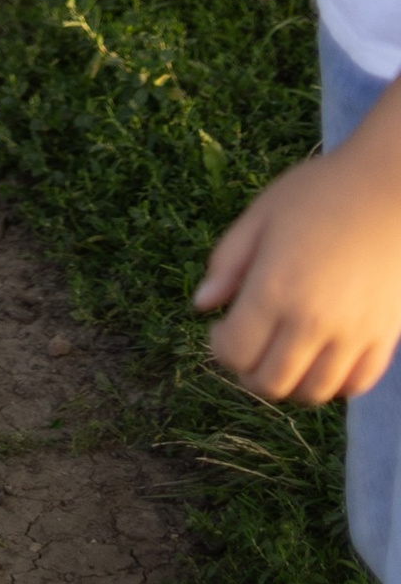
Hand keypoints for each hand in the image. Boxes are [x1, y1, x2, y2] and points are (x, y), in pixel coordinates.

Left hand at [196, 99, 400, 401]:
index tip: (221, 330)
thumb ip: (227, 262)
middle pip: (271, 383)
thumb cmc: (320, 195)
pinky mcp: (384, 340)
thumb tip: (201, 304)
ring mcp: (353, 337)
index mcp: (274, 290)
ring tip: (282, 354)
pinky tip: (322, 358)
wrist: (389, 191)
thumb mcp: (261, 216)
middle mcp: (313, 322)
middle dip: (249, 373)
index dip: (220, 348)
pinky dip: (333, 383)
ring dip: (290, 383)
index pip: (235, 353)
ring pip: (313, 392)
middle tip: (248, 348)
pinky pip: (355, 386)